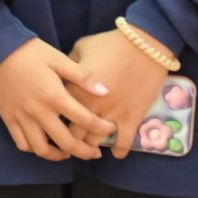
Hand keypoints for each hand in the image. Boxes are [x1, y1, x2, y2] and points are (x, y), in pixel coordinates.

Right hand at [0, 39, 113, 160]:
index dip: (101, 128)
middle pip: (66, 143)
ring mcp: (22, 118)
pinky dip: (35, 149)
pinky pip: (22, 144)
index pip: (84, 120)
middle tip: (94, 152)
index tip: (110, 128)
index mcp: (54, 96)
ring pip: (42, 149)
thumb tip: (105, 92)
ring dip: (59, 155)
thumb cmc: (30, 52)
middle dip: (85, 151)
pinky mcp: (9, 119)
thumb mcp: (58, 58)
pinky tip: (45, 144)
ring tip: (68, 152)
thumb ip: (82, 77)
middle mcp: (38, 111)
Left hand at [65, 29, 173, 158]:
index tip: (53, 125)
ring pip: (95, 142)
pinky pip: (124, 142)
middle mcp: (90, 107)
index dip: (53, 121)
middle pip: (73, 134)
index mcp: (74, 90)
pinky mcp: (132, 118)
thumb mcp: (80, 48)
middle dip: (69, 141)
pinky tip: (116, 152)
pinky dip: (119, 150)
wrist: (143, 46)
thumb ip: (69, 65)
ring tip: (89, 149)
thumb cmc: (109, 44)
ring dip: (91, 147)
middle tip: (69, 144)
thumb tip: (62, 74)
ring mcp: (112, 115)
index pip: (56, 114)